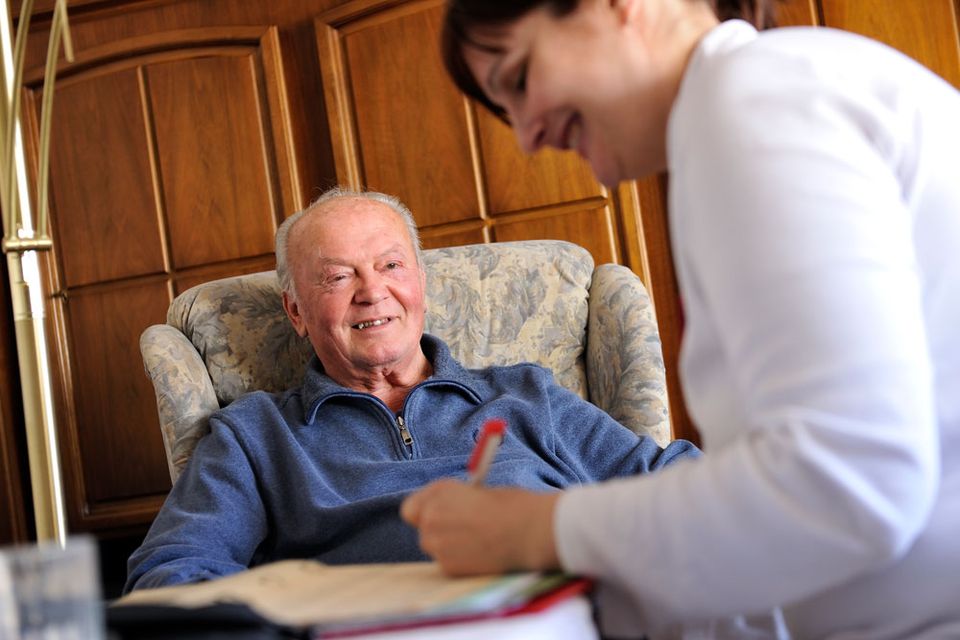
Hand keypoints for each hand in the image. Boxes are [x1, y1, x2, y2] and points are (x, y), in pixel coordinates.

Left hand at [401, 479, 561, 574]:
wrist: (530, 530)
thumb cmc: (514, 506)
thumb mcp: (481, 493)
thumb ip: (458, 503)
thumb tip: (454, 514)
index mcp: (440, 492)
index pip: (412, 508)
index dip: (426, 512)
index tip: (441, 515)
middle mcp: (431, 516)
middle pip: (423, 530)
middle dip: (440, 531)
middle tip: (466, 532)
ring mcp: (437, 543)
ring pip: (436, 549)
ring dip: (450, 547)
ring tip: (479, 542)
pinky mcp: (448, 567)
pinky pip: (449, 564)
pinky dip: (462, 562)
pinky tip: (483, 555)